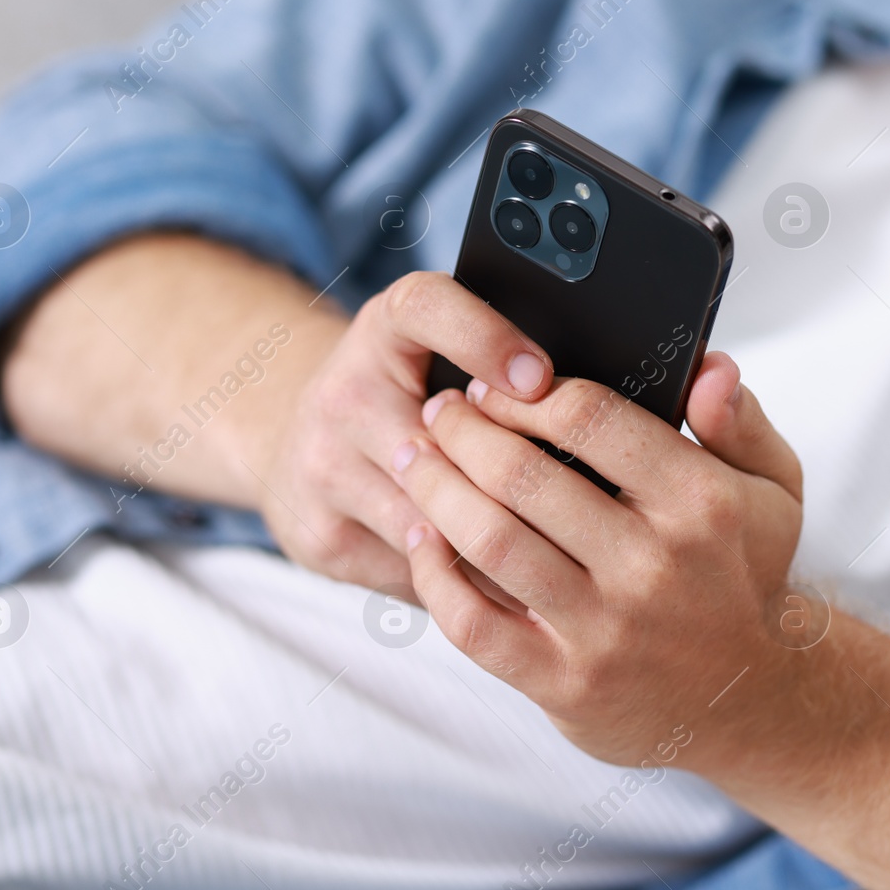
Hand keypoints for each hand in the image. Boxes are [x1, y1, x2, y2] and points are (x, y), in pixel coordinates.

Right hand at [256, 271, 552, 588]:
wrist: (291, 438)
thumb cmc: (400, 393)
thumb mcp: (434, 351)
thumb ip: (495, 365)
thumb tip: (598, 405)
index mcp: (382, 330)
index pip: (425, 308)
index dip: (483, 336)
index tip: (538, 375)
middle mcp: (344, 394)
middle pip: (440, 446)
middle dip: (513, 478)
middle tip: (582, 502)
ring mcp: (324, 470)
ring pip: (433, 521)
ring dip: (501, 543)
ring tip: (563, 554)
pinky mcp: (320, 535)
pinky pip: (414, 569)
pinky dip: (466, 580)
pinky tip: (507, 581)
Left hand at [391, 352, 807, 768]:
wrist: (747, 700)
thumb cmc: (742, 576)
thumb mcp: (774, 491)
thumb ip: (739, 423)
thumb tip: (708, 369)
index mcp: (702, 502)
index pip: (589, 418)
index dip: (523, 393)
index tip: (490, 384)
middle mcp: (654, 565)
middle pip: (524, 476)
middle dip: (463, 432)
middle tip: (438, 415)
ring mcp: (607, 630)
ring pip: (492, 542)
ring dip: (436, 492)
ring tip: (415, 460)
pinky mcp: (566, 684)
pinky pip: (474, 625)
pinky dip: (433, 576)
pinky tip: (419, 539)